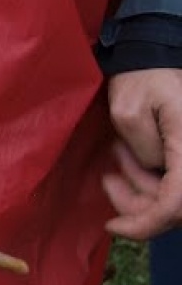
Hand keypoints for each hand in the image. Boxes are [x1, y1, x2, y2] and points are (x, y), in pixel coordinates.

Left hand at [103, 67, 181, 237]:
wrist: (157, 58)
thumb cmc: (143, 78)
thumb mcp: (129, 111)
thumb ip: (144, 149)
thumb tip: (154, 169)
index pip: (177, 202)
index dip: (147, 222)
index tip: (113, 226)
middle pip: (177, 206)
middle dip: (139, 203)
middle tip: (108, 179)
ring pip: (174, 197)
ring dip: (141, 187)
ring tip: (118, 153)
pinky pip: (174, 183)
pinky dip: (149, 179)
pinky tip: (129, 155)